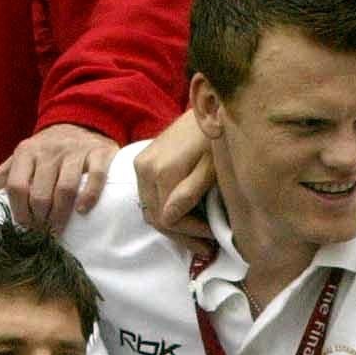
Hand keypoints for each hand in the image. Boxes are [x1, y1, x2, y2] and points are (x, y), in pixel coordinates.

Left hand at [0, 123, 113, 233]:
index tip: (25, 227)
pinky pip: (96, 177)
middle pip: (41, 192)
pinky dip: (90, 196)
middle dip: (41, 218)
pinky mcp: (100, 154)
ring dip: (62, 214)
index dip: (19, 211)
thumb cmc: (44, 151)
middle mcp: (49, 151)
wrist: (81, 123)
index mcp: (26, 153)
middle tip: (44, 233)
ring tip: (59, 229)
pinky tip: (83, 210)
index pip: (16, 186)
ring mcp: (75, 152)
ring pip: (66, 187)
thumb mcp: (17, 162)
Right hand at [134, 111, 216, 257]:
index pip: (168, 219)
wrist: (206, 107)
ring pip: (151, 209)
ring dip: (173, 225)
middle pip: (156, 217)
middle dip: (182, 235)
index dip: (190, 234)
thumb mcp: (211, 168)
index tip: (212, 240)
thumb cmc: (215, 136)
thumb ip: (190, 193)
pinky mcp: (142, 160)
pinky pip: (150, 195)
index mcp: (161, 172)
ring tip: (198, 235)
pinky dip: (166, 209)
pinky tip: (186, 216)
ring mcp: (140, 164)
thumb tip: (170, 218)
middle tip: (205, 247)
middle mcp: (144, 169)